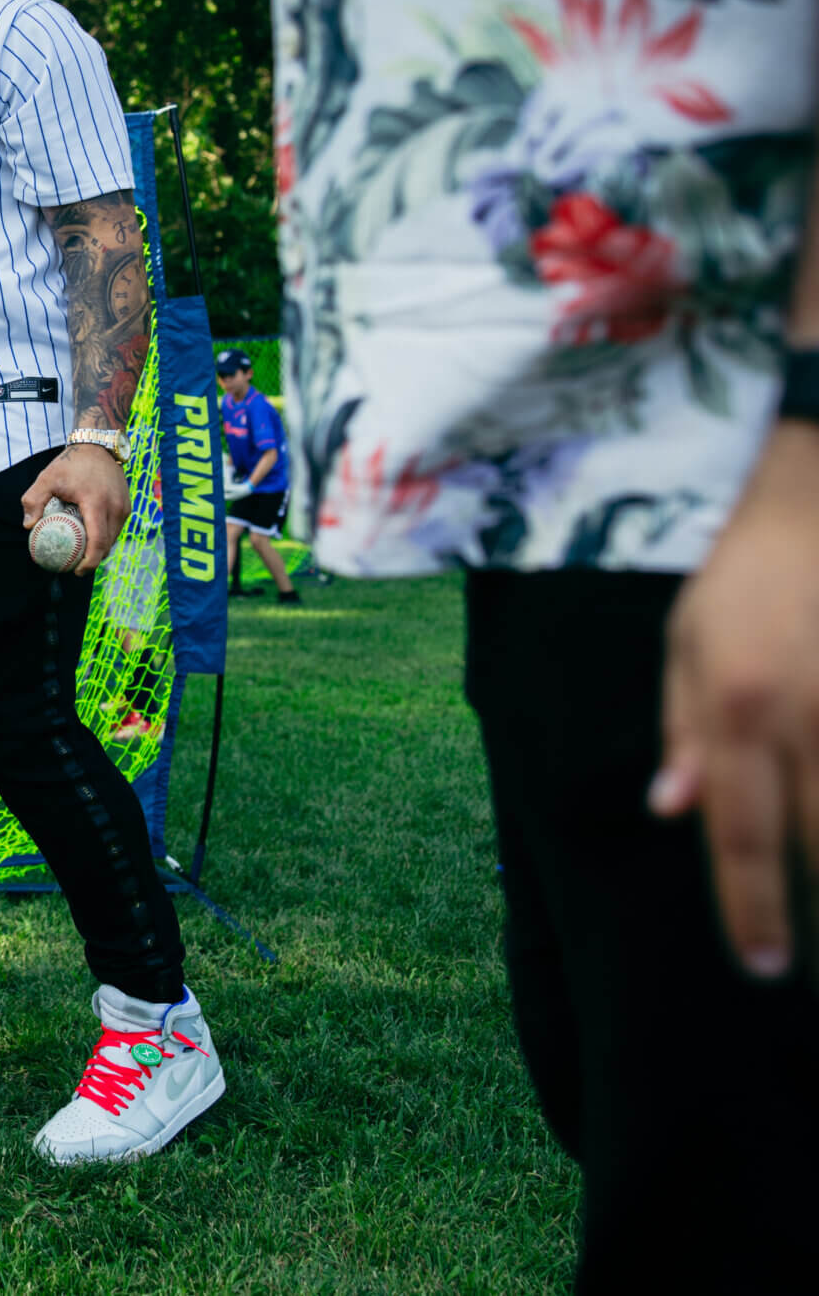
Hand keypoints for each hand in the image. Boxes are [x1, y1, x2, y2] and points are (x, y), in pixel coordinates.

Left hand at [21, 442, 128, 574]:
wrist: (97, 445)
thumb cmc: (70, 463)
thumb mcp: (47, 478)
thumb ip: (33, 500)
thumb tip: (28, 527)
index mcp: (97, 503)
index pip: (98, 541)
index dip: (90, 562)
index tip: (77, 571)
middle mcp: (115, 507)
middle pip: (107, 544)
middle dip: (93, 560)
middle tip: (75, 567)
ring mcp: (124, 506)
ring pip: (114, 538)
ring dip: (100, 550)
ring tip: (82, 556)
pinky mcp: (127, 505)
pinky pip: (116, 528)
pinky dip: (105, 537)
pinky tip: (91, 540)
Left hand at [655, 420, 818, 979]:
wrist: (814, 502)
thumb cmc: (742, 580)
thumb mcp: (685, 647)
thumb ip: (684, 734)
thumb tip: (673, 813)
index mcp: (735, 708)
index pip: (742, 833)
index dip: (753, 910)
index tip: (767, 969)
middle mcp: (803, 717)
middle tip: (815, 974)